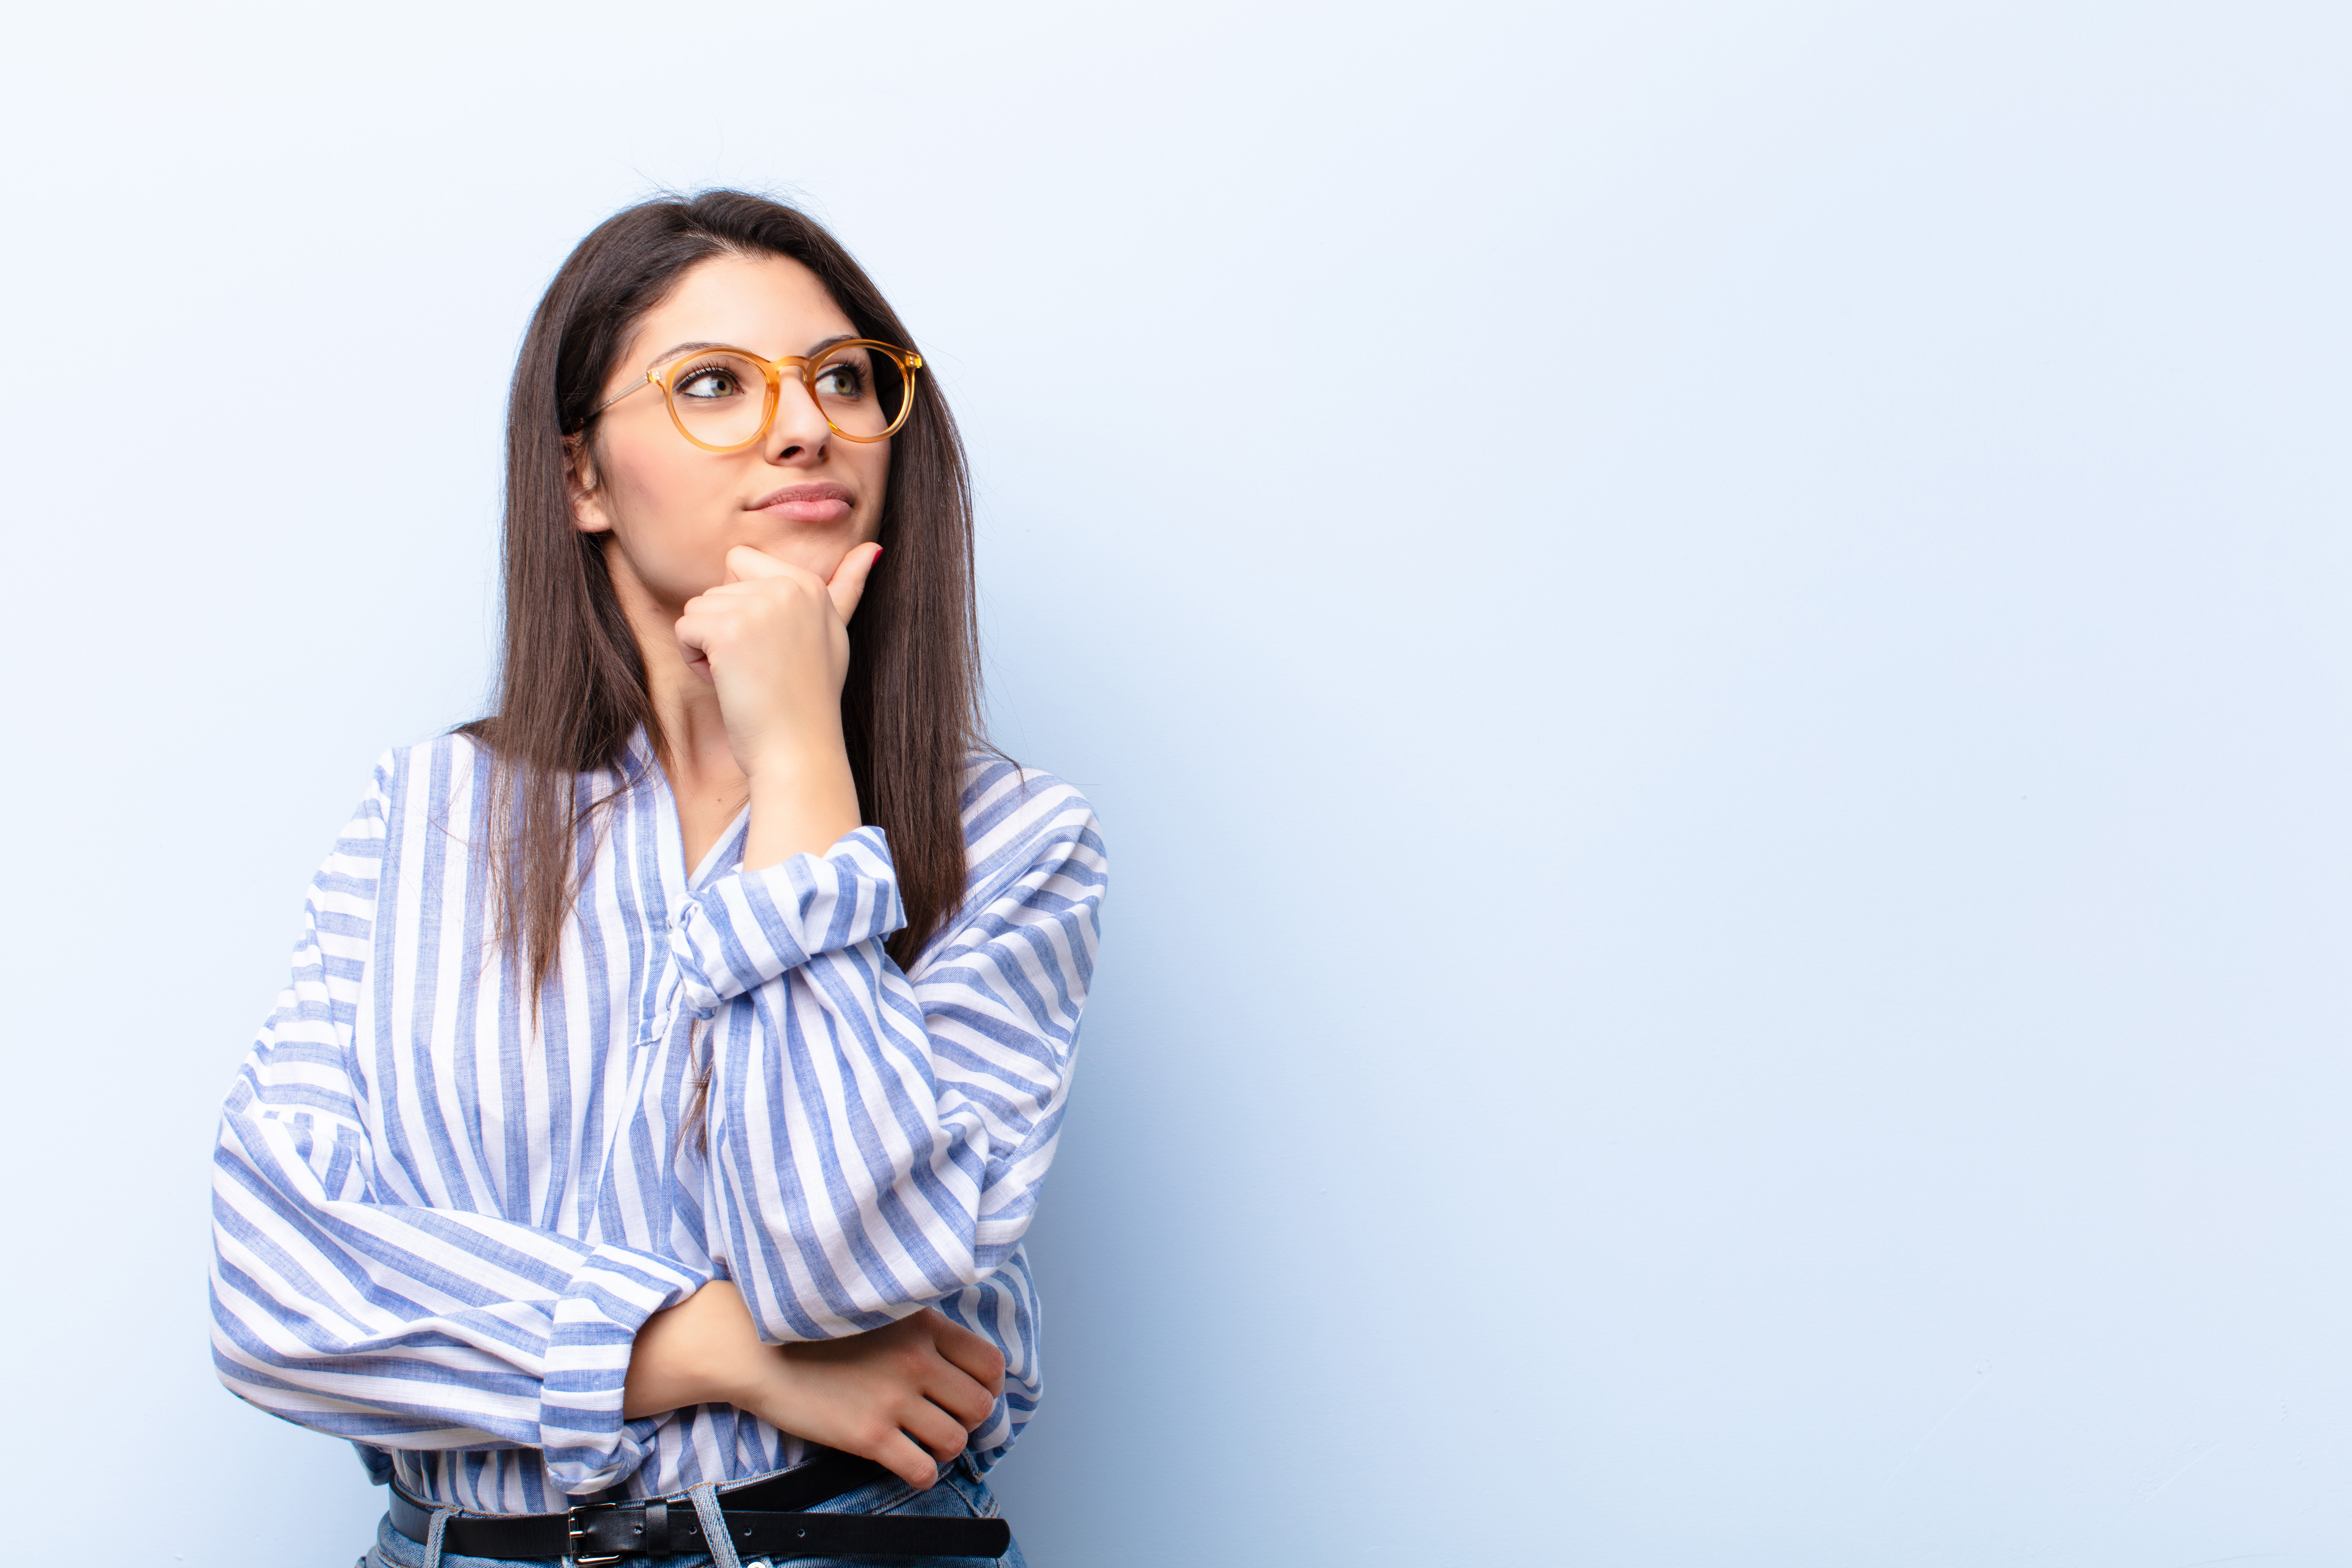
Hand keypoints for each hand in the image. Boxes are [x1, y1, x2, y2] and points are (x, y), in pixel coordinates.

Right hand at [624, 1280, 1004, 1489]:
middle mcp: (915, 1361)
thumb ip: (916, 1329)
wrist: (756, 1347)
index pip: (989, 1363)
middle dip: (968, 1419)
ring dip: (946, 1447)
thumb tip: (947, 1356)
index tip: (973, 1393)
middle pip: (978, 1406)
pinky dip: (923, 1473)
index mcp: (922, 1326)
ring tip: (925, 1442)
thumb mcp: (876, 1310)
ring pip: (955, 1440)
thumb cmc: (811, 1328)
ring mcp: (893, 1400)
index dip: (988, 1386)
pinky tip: (908, 1463)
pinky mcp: (869, 1435)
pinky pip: (922, 1469)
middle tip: (947, 1420)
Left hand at [673, 543, 883, 780]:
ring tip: (745, 676)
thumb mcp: (834, 635)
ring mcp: (759, 606)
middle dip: (725, 626)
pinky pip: (684, 629)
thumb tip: (874, 548)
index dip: (744, 605)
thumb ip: (846, 588)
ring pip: (698, 607)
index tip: (772, 644)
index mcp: (809, 584)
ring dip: (708, 645)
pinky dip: (695, 660)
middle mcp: (787, 586)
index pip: (741, 562)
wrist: (798, 751)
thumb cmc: (809, 699)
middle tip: (759, 667)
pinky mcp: (728, 630)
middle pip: (718, 587)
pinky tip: (727, 682)